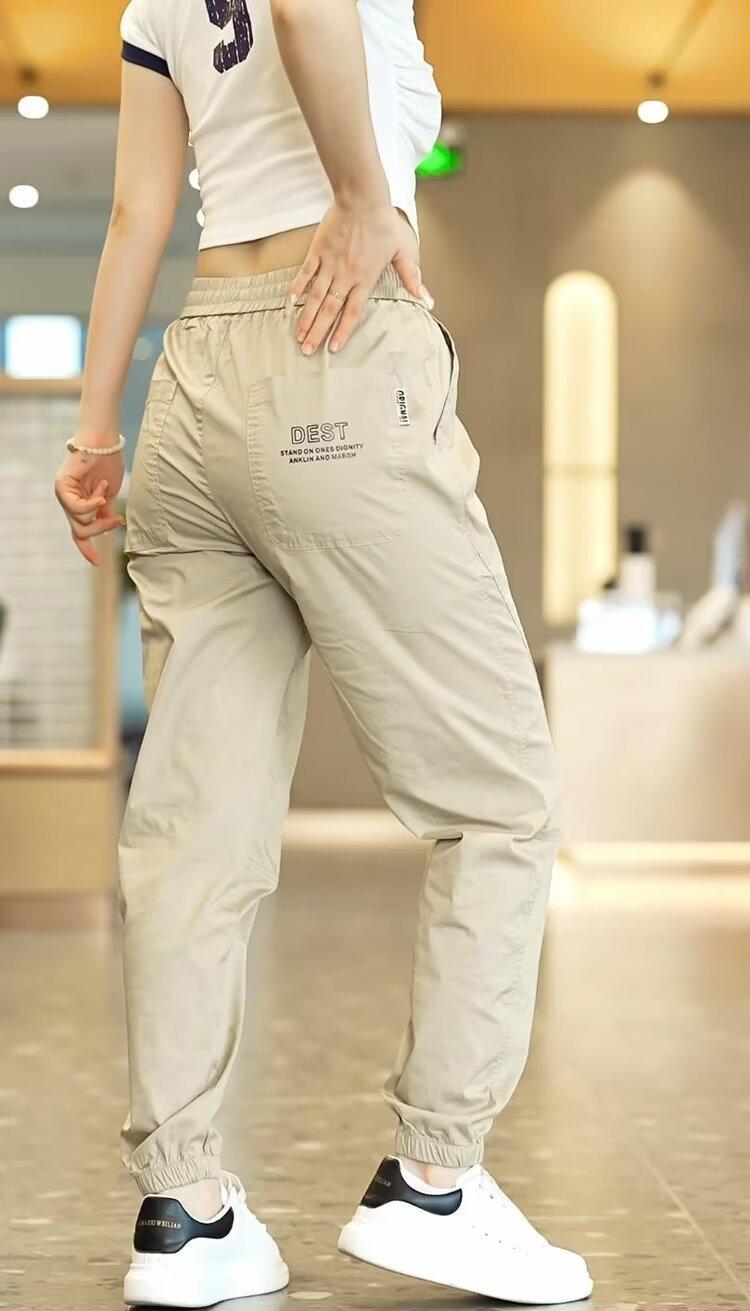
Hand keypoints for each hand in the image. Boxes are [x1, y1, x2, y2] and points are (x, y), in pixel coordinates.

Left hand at [54, 447, 124, 565]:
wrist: (104, 442)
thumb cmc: (108, 463)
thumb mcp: (109, 496)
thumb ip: (105, 513)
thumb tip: (107, 528)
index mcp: (81, 505)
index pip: (80, 533)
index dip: (87, 549)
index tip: (96, 563)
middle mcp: (69, 502)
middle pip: (81, 531)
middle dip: (101, 529)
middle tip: (117, 520)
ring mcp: (63, 495)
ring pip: (80, 522)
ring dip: (99, 510)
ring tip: (104, 488)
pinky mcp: (61, 488)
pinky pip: (77, 509)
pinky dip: (92, 504)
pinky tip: (101, 493)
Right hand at [289, 199, 434, 354]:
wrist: (362, 198)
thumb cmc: (385, 223)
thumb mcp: (404, 252)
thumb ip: (412, 278)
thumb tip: (428, 300)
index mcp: (365, 279)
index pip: (352, 312)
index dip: (342, 331)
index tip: (333, 348)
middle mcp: (345, 276)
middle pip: (329, 310)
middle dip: (318, 332)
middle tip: (308, 350)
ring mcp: (329, 264)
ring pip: (315, 297)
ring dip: (306, 317)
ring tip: (298, 335)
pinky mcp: (318, 251)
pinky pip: (305, 273)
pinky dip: (297, 288)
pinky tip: (291, 302)